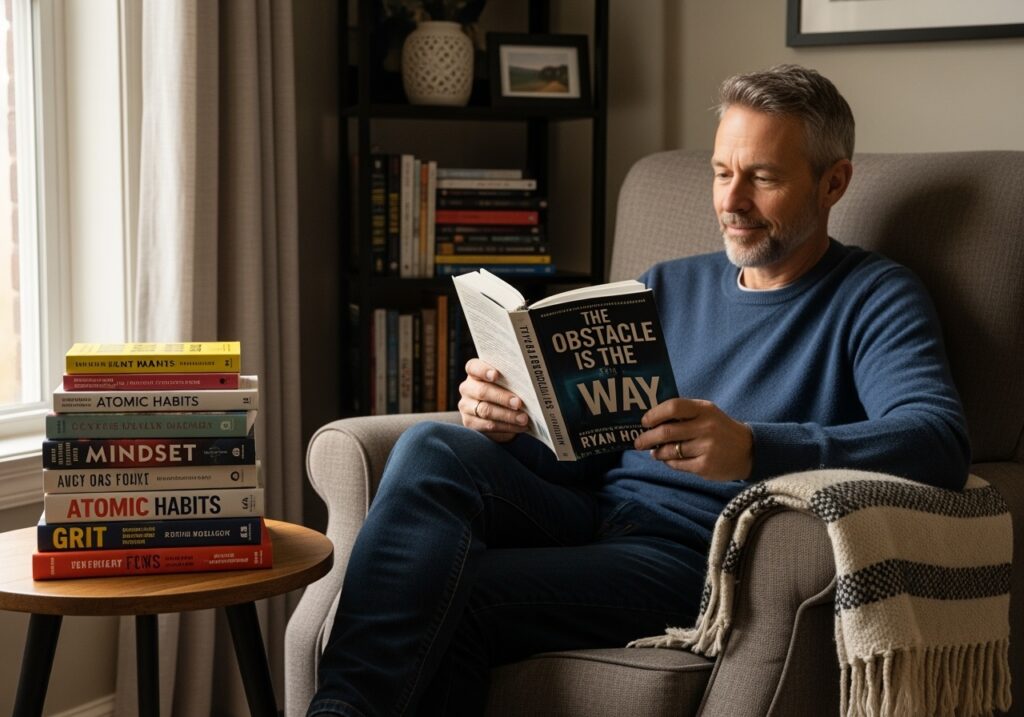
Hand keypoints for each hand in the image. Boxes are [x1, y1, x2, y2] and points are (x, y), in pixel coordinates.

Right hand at [459, 358, 530, 442]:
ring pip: (485, 411)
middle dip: (502, 397)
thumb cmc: (506, 390)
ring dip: (507, 415)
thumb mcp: (507, 382)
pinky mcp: (469, 423)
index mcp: (474, 373)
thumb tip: (529, 383)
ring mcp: (466, 406)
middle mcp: (467, 388)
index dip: (483, 370)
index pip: (474, 367)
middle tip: (518, 403)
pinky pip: (487, 426)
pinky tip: (519, 427)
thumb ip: (512, 379)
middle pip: (482, 391)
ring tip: (523, 418)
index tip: (496, 375)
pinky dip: (506, 427)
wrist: (497, 412)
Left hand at [634, 398, 752, 481]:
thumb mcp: (707, 413)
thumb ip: (684, 413)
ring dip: (657, 452)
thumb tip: (651, 420)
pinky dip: (668, 462)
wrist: (748, 450)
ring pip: (669, 450)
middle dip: (647, 438)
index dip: (654, 414)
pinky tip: (668, 459)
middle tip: (638, 442)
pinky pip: (678, 464)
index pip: (673, 407)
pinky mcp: (705, 466)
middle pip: (667, 431)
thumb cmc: (720, 429)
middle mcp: (706, 427)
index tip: (644, 422)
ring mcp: (706, 448)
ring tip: (654, 451)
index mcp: (704, 410)